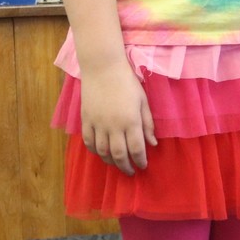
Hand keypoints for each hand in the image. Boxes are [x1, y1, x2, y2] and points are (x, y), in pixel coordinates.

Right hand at [80, 59, 156, 175]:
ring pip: (102, 152)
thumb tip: (153, 143)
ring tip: (117, 164)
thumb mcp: (143, 101)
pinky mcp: (86, 120)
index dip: (140, 161)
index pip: (137, 149)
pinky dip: (95, 151)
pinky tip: (101, 153)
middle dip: (126, 167)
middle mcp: (114, 126)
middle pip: (119, 155)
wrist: (103, 68)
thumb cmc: (127, 82)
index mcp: (131, 120)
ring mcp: (98, 124)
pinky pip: (88, 142)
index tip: (143, 166)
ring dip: (110, 162)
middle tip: (130, 172)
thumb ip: (147, 123)